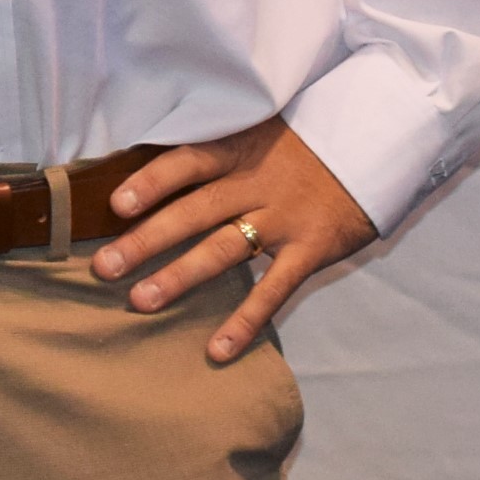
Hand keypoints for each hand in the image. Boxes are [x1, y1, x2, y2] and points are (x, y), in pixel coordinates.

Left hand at [89, 115, 377, 361]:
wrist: (376, 145)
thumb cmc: (299, 144)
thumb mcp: (256, 130)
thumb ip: (212, 149)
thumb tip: (147, 164)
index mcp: (238, 150)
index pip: (187, 162)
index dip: (151, 181)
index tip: (115, 204)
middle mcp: (256, 183)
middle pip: (194, 212)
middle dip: (146, 240)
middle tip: (103, 266)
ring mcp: (284, 219)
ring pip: (224, 250)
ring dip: (180, 276)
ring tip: (140, 300)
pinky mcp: (311, 249)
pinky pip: (274, 290)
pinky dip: (245, 321)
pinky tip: (217, 349)